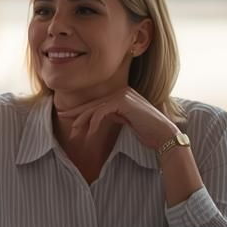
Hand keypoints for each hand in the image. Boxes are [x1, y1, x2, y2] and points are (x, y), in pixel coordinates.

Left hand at [57, 86, 176, 149]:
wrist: (164, 135)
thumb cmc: (148, 132)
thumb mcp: (126, 121)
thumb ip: (114, 116)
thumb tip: (97, 119)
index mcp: (122, 94)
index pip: (97, 102)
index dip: (81, 110)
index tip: (68, 116)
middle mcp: (122, 91)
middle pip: (93, 103)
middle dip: (77, 113)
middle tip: (61, 118)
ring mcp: (123, 94)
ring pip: (95, 108)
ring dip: (82, 121)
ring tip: (74, 133)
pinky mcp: (123, 102)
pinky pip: (102, 112)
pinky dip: (93, 123)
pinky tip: (89, 134)